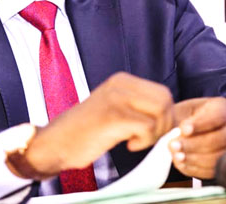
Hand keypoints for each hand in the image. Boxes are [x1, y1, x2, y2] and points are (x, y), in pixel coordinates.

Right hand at [23, 72, 174, 176]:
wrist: (56, 143)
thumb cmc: (85, 132)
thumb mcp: (114, 108)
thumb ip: (137, 106)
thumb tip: (170, 117)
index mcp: (122, 80)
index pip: (162, 93)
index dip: (165, 116)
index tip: (151, 132)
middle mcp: (121, 84)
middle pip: (165, 100)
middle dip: (164, 124)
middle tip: (146, 138)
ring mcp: (117, 98)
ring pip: (160, 112)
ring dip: (155, 133)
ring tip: (137, 141)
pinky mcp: (114, 116)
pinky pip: (148, 127)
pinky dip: (144, 141)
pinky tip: (128, 145)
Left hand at [168, 97, 225, 178]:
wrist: (183, 130)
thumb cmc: (183, 117)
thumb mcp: (180, 111)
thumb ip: (179, 119)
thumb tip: (181, 131)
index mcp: (224, 107)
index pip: (218, 115)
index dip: (201, 124)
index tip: (183, 129)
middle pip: (221, 138)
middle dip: (195, 143)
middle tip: (175, 145)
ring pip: (218, 156)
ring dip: (194, 158)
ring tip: (176, 155)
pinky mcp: (224, 163)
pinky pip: (214, 170)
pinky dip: (195, 168)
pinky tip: (181, 163)